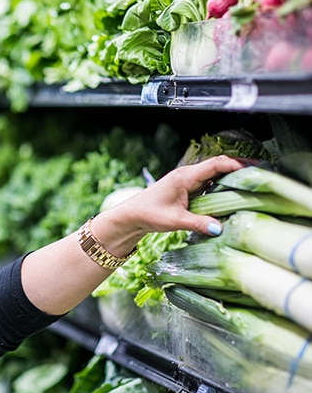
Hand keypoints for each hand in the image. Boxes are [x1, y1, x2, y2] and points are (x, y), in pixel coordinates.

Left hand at [106, 154, 247, 239]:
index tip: (254, 169)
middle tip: (261, 173)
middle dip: (239, 167)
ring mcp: (188, 182)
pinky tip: (234, 194)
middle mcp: (188, 175)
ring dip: (232, 176)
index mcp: (185, 176)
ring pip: (215, 175)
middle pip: (219, 166)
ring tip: (253, 182)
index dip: (236, 164)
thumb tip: (220, 228)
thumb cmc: (149, 214)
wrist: (132, 216)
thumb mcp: (174, 221)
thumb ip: (198, 223)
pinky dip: (223, 186)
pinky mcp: (187, 189)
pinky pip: (210, 184)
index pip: (215, 165)